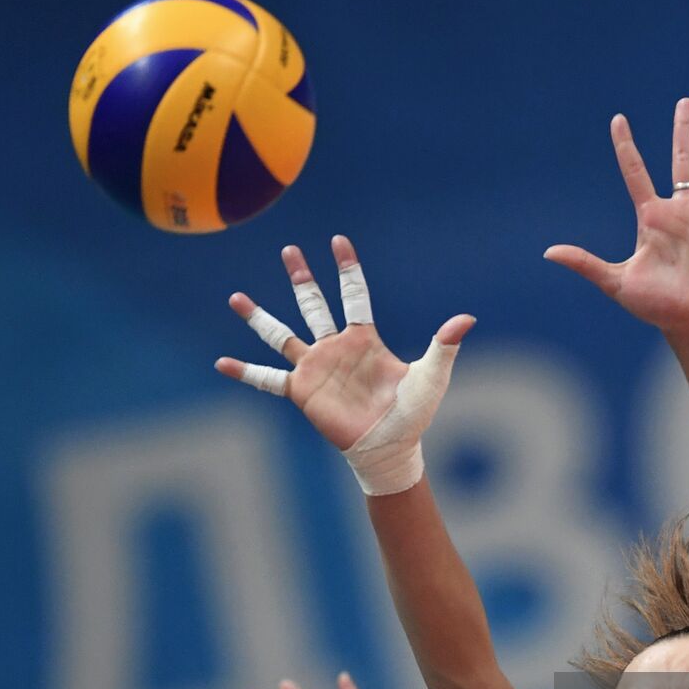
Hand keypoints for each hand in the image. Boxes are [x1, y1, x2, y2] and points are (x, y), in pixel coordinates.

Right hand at [216, 236, 473, 493]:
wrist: (390, 448)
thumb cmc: (413, 413)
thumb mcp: (431, 375)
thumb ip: (444, 344)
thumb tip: (467, 318)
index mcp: (365, 338)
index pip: (354, 294)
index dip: (346, 268)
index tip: (337, 240)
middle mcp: (336, 348)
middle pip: (313, 304)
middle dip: (301, 277)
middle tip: (289, 250)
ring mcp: (315, 368)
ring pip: (281, 334)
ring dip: (259, 317)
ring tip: (235, 298)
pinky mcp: (302, 392)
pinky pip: (268, 379)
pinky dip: (244, 372)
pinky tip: (221, 363)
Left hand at [544, 98, 688, 337]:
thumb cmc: (654, 305)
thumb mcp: (616, 281)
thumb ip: (585, 262)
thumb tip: (548, 253)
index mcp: (651, 216)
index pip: (635, 171)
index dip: (626, 145)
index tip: (618, 119)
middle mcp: (680, 209)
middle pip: (682, 158)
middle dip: (684, 129)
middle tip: (684, 101)